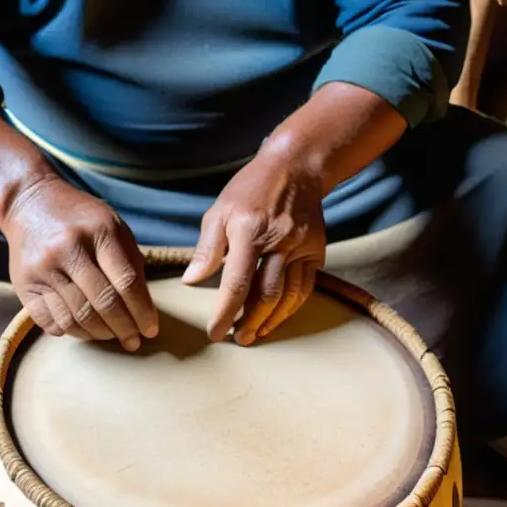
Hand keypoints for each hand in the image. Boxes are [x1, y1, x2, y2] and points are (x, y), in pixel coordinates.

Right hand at [4, 175, 157, 350]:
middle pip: (102, 303)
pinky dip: (71, 332)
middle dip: (123, 328)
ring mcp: (43, 267)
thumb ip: (130, 263)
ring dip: (99, 334)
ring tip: (111, 336)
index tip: (150, 330)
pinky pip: (51, 322)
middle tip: (133, 341)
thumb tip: (144, 310)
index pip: (126, 282)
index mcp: (99, 231)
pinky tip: (83, 329)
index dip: (142, 312)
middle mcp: (68, 248)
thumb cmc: (81, 220)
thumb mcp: (113, 227)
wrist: (30, 203)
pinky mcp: (24, 284)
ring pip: (76, 317)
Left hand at [182, 147, 325, 343]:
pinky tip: (276, 318)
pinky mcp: (316, 250)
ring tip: (256, 334)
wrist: (295, 167)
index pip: (237, 283)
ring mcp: (301, 246)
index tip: (215, 333)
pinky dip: (291, 308)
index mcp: (249, 231)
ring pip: (288, 295)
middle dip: (250, 322)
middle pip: (266, 294)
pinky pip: (305, 287)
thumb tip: (191, 281)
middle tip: (238, 339)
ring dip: (271, 320)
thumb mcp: (219, 212)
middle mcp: (278, 241)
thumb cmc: (250, 190)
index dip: (225, 312)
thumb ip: (206, 249)